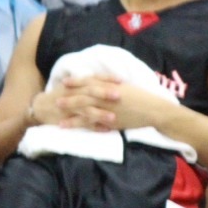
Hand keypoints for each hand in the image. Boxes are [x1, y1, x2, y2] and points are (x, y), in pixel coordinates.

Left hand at [50, 76, 165, 131]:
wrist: (152, 110)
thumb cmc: (141, 97)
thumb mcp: (125, 87)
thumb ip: (110, 84)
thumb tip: (97, 81)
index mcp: (110, 86)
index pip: (89, 82)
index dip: (76, 81)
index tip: (64, 81)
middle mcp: (106, 97)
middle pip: (84, 95)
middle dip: (69, 96)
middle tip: (54, 98)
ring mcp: (107, 110)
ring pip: (85, 109)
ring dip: (70, 110)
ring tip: (57, 112)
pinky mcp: (109, 122)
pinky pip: (91, 123)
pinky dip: (78, 124)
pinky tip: (68, 126)